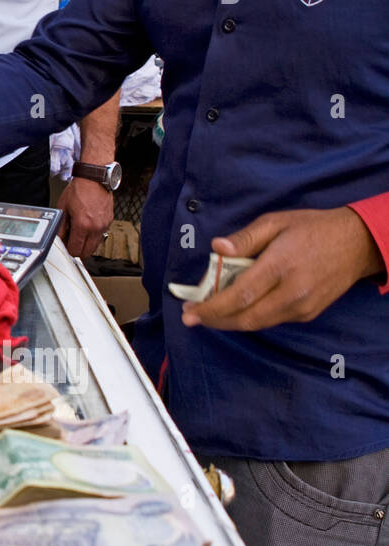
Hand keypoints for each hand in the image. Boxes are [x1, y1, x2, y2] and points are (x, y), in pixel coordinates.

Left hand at [56, 178, 113, 257]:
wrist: (94, 179)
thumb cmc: (79, 190)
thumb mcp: (63, 208)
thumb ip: (61, 226)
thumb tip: (59, 238)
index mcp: (82, 225)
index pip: (76, 250)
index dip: (69, 251)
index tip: (65, 247)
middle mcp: (95, 227)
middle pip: (87, 252)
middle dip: (78, 251)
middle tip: (71, 244)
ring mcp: (104, 225)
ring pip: (95, 245)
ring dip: (87, 244)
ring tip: (78, 235)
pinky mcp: (109, 221)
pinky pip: (101, 235)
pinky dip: (93, 236)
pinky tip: (87, 228)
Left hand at [181, 207, 381, 331]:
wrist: (357, 243)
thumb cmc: (311, 228)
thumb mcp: (274, 222)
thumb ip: (245, 238)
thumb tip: (216, 248)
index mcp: (280, 266)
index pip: (240, 295)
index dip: (212, 307)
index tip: (189, 310)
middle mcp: (292, 292)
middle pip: (246, 317)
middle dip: (215, 320)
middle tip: (191, 317)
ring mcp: (302, 307)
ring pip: (258, 323)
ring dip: (229, 322)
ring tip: (208, 314)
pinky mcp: (309, 314)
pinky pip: (272, 320)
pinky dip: (249, 318)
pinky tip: (235, 310)